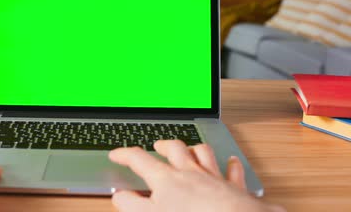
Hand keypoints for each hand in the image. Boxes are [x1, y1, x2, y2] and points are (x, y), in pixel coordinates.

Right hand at [109, 140, 284, 211]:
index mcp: (166, 179)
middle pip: (174, 149)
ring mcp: (213, 177)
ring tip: (190, 148)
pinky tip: (231, 161)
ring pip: (203, 153)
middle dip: (163, 145)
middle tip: (157, 146)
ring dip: (194, 148)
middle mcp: (190, 172)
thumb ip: (133, 205)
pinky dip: (231, 165)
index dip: (125, 155)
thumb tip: (119, 197)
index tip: (116, 154)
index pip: (139, 160)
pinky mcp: (234, 187)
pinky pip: (232, 170)